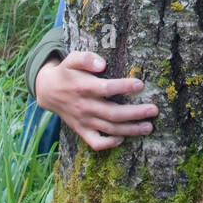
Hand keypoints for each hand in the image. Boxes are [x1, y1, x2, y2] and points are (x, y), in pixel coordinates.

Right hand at [35, 52, 158, 152]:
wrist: (48, 91)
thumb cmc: (67, 72)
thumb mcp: (72, 59)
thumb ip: (86, 58)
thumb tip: (102, 64)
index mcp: (84, 87)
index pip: (107, 89)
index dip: (124, 87)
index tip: (141, 84)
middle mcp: (85, 106)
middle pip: (113, 113)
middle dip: (135, 113)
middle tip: (154, 110)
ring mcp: (84, 121)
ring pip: (109, 129)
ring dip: (130, 130)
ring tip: (149, 127)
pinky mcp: (82, 130)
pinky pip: (95, 142)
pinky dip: (109, 144)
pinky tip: (123, 138)